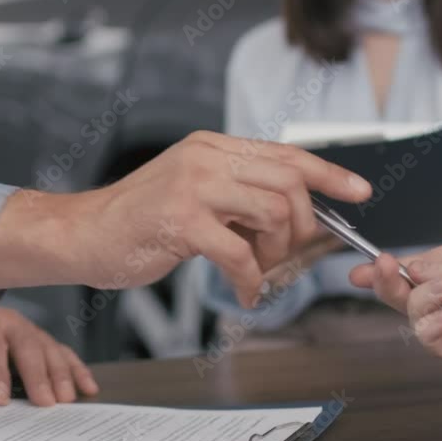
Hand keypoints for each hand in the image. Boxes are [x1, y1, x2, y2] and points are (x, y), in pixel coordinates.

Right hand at [0, 131, 371, 307]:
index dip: (329, 173)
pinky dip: (251, 281)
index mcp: (210, 148)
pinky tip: (243, 292)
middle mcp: (205, 158)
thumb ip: (234, 197)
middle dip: (302, 227)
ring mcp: (192, 187)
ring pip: (274, 214)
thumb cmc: (135, 222)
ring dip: (278, 254)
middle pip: (289, 183)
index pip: (285, 153)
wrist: (82, 234)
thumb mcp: (190, 195)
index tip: (360, 192)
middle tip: (286, 255)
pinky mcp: (181, 221)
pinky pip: (242, 254)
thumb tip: (292, 220)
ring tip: (257, 272)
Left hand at [0, 308, 98, 405]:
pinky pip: (65, 353)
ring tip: (67, 400)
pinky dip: (79, 370)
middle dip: (38, 375)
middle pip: (28, 347)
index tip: (0, 399)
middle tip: (45, 403)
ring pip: (50, 350)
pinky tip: (89, 388)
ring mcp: (32, 331)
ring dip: (62, 374)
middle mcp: (11, 323)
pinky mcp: (46, 340)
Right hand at [349, 218, 441, 359]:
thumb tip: (415, 273)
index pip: (418, 269)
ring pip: (416, 317)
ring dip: (420, 301)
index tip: (363, 268)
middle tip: (380, 271)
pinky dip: (430, 329)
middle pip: (408, 294)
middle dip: (388, 284)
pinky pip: (434, 343)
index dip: (388, 269)